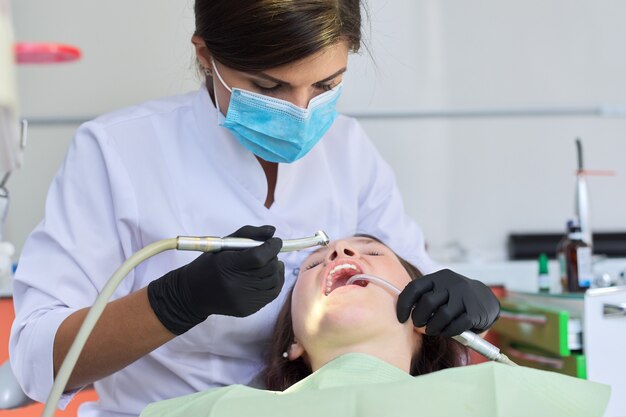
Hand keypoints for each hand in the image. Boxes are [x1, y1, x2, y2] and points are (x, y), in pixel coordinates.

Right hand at [148, 225, 284, 334]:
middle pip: (268, 269)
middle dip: (273, 257)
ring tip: (270, 264)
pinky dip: (275, 282)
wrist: (192, 294)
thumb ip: (248, 234)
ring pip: (273, 281)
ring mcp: (242, 299)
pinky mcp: (247, 309)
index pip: (259, 256)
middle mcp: (235, 284)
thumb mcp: (222, 244)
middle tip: (269, 252)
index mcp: (227, 265)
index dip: (271, 247)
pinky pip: (271, 294)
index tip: (275, 242)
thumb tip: (273, 231)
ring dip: (276, 270)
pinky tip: (269, 276)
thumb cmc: (209, 265)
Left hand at [396, 269, 499, 336]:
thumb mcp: (440, 292)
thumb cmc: (454, 299)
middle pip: (427, 302)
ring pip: (442, 315)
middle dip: (419, 318)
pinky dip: (448, 332)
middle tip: (419, 326)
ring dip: (433, 327)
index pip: (414, 287)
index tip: (401, 318)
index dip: (404, 304)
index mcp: (437, 278)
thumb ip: (424, 299)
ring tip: (432, 331)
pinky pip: (457, 325)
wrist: (485, 300)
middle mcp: (451, 283)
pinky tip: (446, 332)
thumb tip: (406, 317)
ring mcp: (464, 296)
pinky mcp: (475, 311)